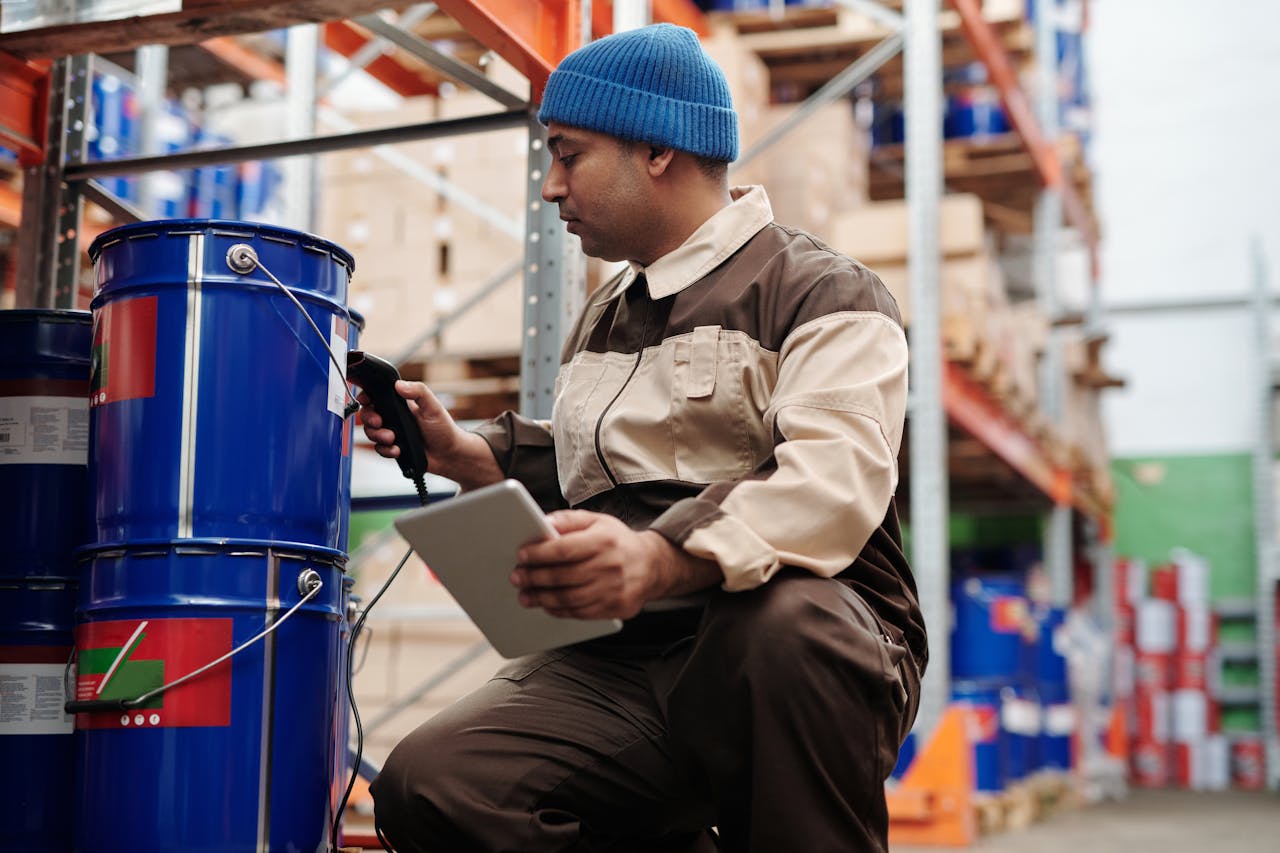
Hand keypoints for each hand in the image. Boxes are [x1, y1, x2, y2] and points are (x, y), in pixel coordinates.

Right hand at [359, 380, 499, 489]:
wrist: (450, 455)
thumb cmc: (444, 429)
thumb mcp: (433, 407)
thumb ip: (418, 392)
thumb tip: (399, 384)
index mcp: (401, 404)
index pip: (377, 396)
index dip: (367, 397)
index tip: (365, 400)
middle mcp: (394, 418)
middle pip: (368, 414)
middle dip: (370, 419)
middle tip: (380, 422)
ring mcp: (393, 433)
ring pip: (371, 432)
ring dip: (378, 436)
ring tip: (393, 438)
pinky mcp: (394, 448)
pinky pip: (379, 449)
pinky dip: (386, 450)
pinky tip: (397, 450)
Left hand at [511, 511, 720, 619]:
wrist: (653, 565)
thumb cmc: (617, 542)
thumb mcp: (597, 521)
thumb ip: (568, 520)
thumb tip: (543, 522)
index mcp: (604, 540)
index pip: (564, 549)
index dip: (539, 553)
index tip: (521, 556)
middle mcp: (610, 566)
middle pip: (563, 576)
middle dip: (534, 577)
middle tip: (516, 577)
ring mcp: (613, 590)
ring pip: (569, 598)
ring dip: (542, 598)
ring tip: (525, 595)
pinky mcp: (615, 608)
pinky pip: (580, 613)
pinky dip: (559, 610)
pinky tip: (546, 604)